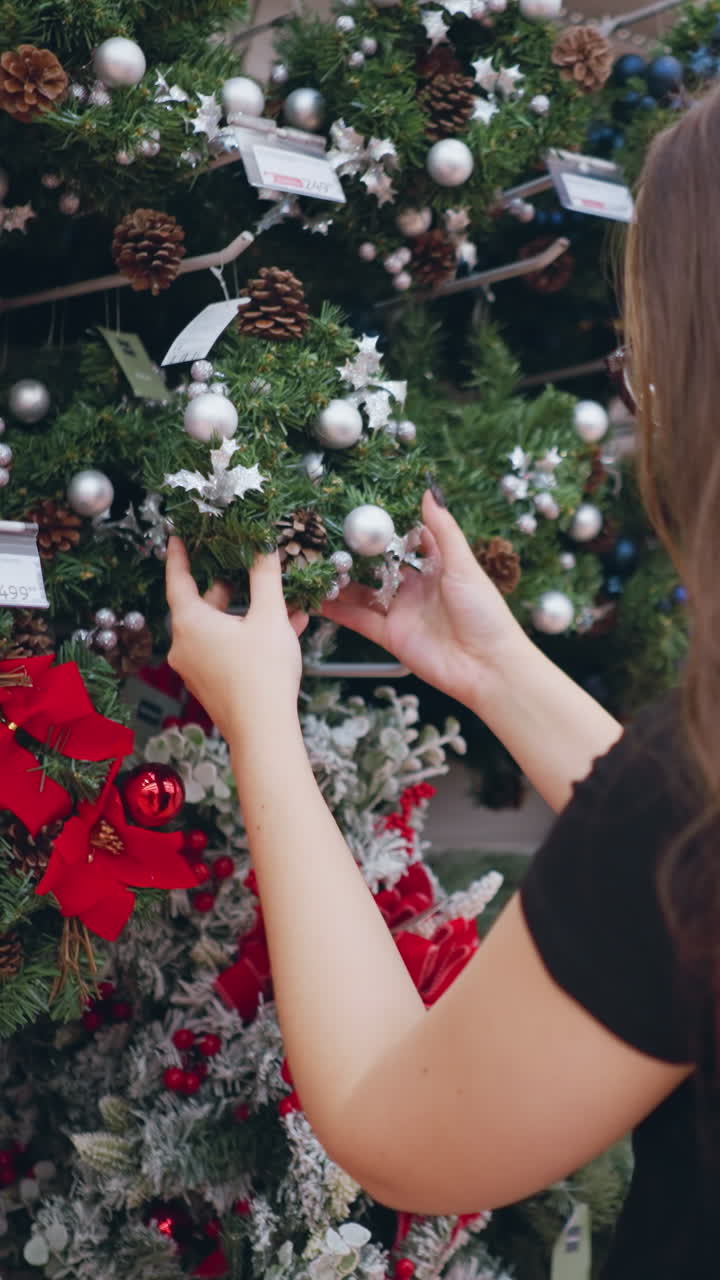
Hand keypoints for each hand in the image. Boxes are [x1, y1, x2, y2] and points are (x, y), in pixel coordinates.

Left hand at [165, 538, 307, 741]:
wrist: (264, 732)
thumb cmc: (263, 673)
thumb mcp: (268, 617)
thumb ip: (265, 577)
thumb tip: (264, 545)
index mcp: (190, 623)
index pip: (177, 579)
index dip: (178, 555)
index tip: (177, 536)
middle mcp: (185, 645)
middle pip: (202, 604)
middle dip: (226, 584)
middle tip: (240, 563)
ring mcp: (196, 667)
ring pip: (219, 628)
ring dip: (247, 612)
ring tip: (278, 599)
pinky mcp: (211, 685)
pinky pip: (226, 650)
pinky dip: (248, 636)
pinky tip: (284, 628)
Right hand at [322, 489, 528, 710]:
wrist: (488, 668)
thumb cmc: (485, 614)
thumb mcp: (463, 566)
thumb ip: (443, 531)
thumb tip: (429, 492)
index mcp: (436, 567)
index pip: (405, 540)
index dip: (384, 527)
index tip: (359, 509)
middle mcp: (416, 588)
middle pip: (378, 566)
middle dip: (354, 554)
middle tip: (326, 536)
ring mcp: (402, 612)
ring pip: (363, 593)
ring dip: (341, 582)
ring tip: (315, 565)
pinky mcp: (392, 637)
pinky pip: (360, 620)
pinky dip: (339, 611)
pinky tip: (318, 600)